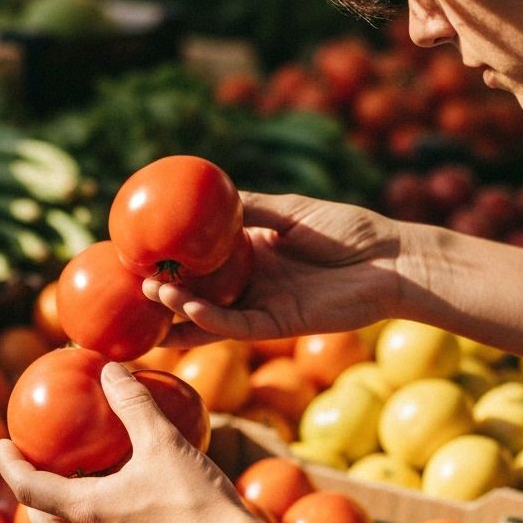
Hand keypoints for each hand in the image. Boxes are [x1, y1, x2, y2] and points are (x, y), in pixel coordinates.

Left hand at [0, 362, 267, 522]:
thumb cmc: (196, 500)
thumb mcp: (163, 442)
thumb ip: (133, 403)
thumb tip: (110, 370)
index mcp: (86, 510)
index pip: (28, 488)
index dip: (9, 465)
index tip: (2, 445)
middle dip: (31, 499)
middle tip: (37, 470)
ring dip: (63, 519)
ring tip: (77, 489)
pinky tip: (122, 511)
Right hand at [145, 191, 402, 346]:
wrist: (393, 262)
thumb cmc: (350, 230)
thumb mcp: (291, 210)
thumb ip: (249, 207)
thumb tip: (204, 196)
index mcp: (253, 252)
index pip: (202, 257)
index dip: (171, 256)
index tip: (138, 248)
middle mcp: (251, 282)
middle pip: (198, 290)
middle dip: (163, 290)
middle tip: (130, 280)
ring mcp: (262, 306)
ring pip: (210, 314)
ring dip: (178, 309)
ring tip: (148, 295)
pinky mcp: (277, 326)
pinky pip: (234, 326)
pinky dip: (208, 319)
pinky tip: (185, 308)